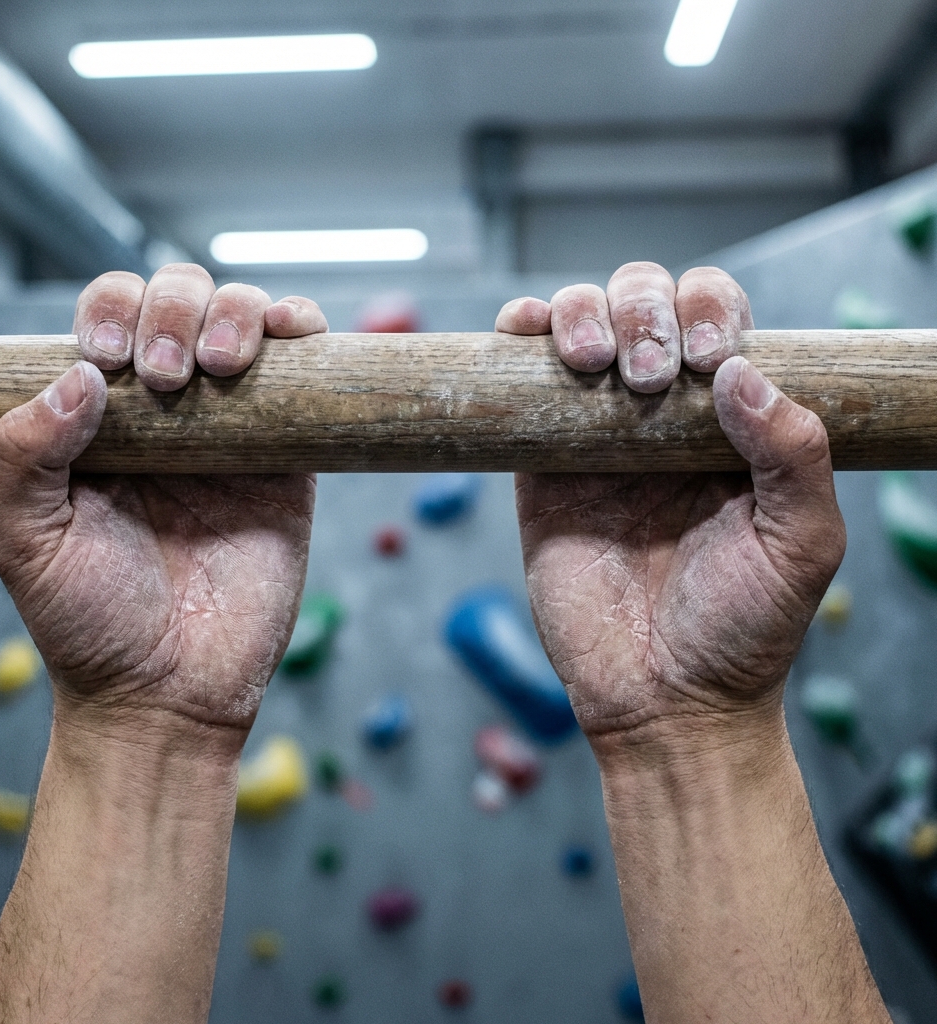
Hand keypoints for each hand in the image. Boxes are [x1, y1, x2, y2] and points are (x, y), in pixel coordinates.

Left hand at [0, 265, 327, 754]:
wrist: (170, 691)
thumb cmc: (90, 625)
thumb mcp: (25, 540)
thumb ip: (27, 452)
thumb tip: (77, 375)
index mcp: (101, 422)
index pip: (110, 318)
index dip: (112, 310)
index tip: (110, 359)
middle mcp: (170, 414)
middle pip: (180, 301)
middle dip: (172, 311)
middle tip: (166, 377)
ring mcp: (235, 432)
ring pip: (244, 319)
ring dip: (234, 311)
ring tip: (219, 365)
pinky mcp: (290, 461)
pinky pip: (306, 374)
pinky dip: (304, 330)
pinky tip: (291, 332)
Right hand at [496, 263, 845, 754]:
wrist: (663, 698)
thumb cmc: (742, 630)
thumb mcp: (802, 543)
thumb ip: (795, 453)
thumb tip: (740, 372)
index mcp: (729, 423)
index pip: (717, 320)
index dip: (708, 310)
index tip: (706, 362)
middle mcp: (659, 416)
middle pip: (644, 302)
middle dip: (644, 311)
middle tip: (647, 378)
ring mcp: (593, 436)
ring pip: (580, 322)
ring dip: (583, 311)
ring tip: (595, 363)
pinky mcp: (538, 466)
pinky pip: (520, 380)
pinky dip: (518, 332)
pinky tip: (525, 330)